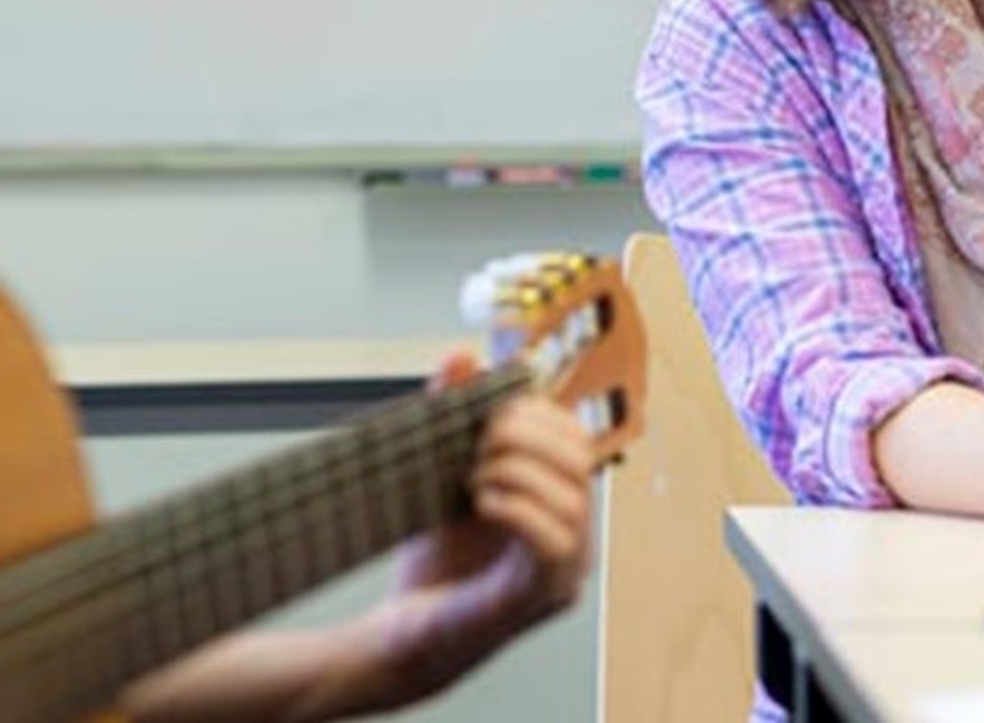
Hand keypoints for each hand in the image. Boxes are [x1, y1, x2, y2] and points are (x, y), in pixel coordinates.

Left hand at [338, 355, 595, 713]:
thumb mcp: (440, 471)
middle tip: (478, 444)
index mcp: (558, 497)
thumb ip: (451, 412)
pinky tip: (483, 504)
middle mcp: (573, 532)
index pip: (574, 434)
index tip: (487, 411)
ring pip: (573, 497)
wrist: (403, 629)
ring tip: (472, 481)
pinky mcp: (542, 596)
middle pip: (580, 456)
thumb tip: (463, 354)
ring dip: (514, 472)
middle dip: (524, 435)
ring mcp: (564, 568)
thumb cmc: (434, 555)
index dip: (536, 411)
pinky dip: (517, 509)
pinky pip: (556, 543)